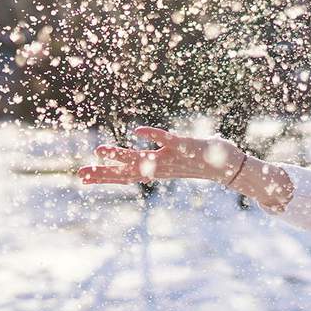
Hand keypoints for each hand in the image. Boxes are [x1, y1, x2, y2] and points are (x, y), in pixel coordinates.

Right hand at [77, 126, 243, 185]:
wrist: (229, 166)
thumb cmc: (200, 161)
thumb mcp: (173, 162)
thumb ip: (157, 158)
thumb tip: (145, 152)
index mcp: (156, 170)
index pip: (125, 176)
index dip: (104, 177)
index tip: (82, 179)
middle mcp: (160, 167)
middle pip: (127, 172)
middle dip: (103, 173)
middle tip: (80, 174)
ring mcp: (172, 157)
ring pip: (142, 158)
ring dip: (121, 154)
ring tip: (99, 150)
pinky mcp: (185, 146)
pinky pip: (167, 140)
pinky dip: (153, 136)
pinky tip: (137, 132)